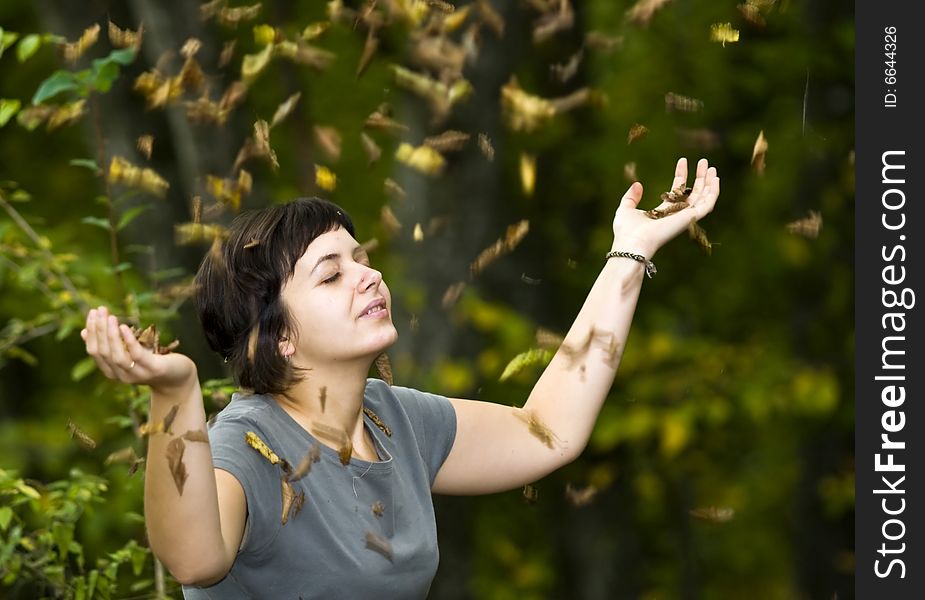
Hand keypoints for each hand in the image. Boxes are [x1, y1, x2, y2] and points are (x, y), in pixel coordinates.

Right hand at [81, 306, 196, 393]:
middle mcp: (121, 375)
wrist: (179, 377)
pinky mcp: (153, 370)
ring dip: (111, 335)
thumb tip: (84, 332)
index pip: (94, 352)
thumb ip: (111, 345)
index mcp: (112, 371)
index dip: (91, 332)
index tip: (92, 313)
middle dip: (99, 329)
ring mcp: (137, 374)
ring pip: (116, 356)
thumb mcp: (129, 352)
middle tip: (100, 309)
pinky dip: (128, 341)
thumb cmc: (152, 361)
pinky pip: (137, 355)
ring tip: (110, 317)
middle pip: (103, 352)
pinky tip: (124, 327)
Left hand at [611, 158, 719, 257]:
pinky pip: (707, 204)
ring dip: (708, 182)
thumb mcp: (626, 209)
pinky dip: (713, 192)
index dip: (681, 175)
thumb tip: (637, 184)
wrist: (632, 243)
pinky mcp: (690, 218)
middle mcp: (676, 215)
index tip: (682, 160)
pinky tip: (715, 178)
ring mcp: (684, 217)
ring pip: (703, 198)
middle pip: (693, 193)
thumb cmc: (627, 231)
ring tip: (711, 167)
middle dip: (699, 177)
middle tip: (703, 161)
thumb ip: (631, 197)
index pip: (677, 191)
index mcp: (663, 212)